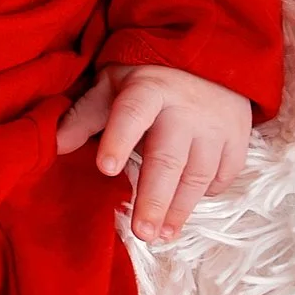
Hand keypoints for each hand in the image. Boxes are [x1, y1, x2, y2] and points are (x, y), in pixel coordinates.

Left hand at [55, 63, 252, 242]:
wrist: (209, 59)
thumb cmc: (148, 79)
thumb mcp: (111, 86)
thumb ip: (85, 116)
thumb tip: (56, 145)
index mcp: (148, 89)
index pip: (132, 114)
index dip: (119, 140)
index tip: (106, 168)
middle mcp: (185, 107)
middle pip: (168, 159)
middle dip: (153, 199)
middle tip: (141, 232)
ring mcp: (217, 124)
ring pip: (198, 175)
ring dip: (178, 209)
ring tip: (160, 235)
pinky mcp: (239, 138)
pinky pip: (224, 174)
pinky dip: (206, 195)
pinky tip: (185, 209)